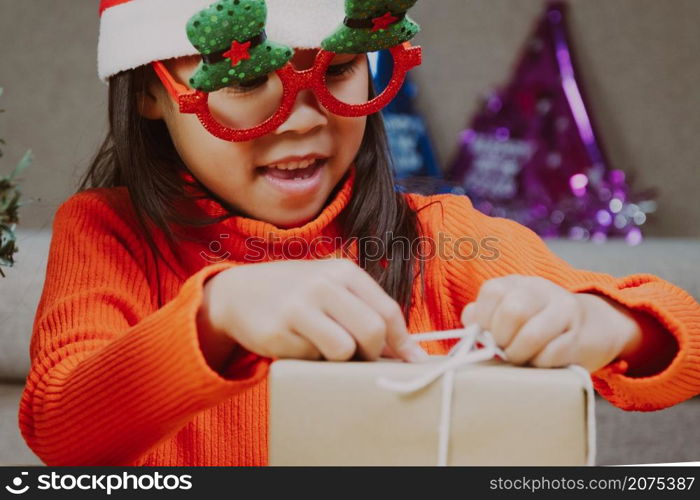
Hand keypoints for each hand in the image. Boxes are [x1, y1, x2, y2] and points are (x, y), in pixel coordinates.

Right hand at [199, 258, 428, 362]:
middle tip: (362, 357)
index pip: (387, 310)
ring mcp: (297, 307)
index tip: (414, 362)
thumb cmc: (298, 294)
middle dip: (373, 353)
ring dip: (341, 360)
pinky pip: (310, 359)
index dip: (404, 342)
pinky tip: (296, 343)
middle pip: (372, 331)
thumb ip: (367, 311)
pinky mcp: (276, 333)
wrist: (238, 293)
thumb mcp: (333, 289)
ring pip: (343, 350)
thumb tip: (409, 353)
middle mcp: (322, 284)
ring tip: (326, 348)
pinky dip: (309, 360)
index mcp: (342, 271)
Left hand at [460, 274, 639, 371]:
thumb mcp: (507, 313)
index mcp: (517, 283)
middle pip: (513, 312)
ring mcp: (564, 310)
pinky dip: (538, 364)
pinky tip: (539, 361)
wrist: (591, 328)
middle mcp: (541, 289)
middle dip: (502, 339)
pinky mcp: (579, 335)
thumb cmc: (536, 325)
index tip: (487, 334)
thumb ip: (482, 317)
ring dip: (518, 354)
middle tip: (504, 349)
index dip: (484, 318)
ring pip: (532, 335)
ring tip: (519, 358)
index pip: (492, 291)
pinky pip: (551, 355)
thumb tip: (470, 324)